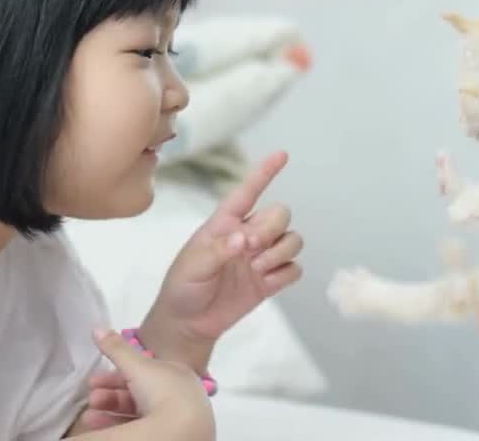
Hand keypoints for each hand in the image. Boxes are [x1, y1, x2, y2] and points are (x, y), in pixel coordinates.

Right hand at [77, 329, 212, 436]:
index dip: (114, 375)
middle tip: (89, 400)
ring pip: (137, 413)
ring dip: (110, 412)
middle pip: (137, 394)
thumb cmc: (164, 393)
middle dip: (109, 395)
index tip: (91, 381)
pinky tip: (100, 427)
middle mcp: (176, 395)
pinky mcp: (170, 434)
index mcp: (174, 374)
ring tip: (88, 417)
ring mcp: (174, 418)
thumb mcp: (139, 366)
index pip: (141, 372)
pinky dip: (120, 424)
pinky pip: (142, 428)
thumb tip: (96, 327)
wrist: (187, 430)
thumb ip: (117, 349)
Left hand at [145, 152, 303, 368]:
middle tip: (252, 248)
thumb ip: (220, 250)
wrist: (188, 324)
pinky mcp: (271, 280)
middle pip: (280, 214)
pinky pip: (295, 268)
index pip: (248, 192)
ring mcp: (262, 257)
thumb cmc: (183, 288)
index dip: (264, 172)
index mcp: (225, 224)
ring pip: (293, 239)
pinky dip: (286, 274)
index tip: (282, 155)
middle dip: (272, 228)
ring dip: (281, 252)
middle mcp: (248, 235)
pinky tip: (266, 282)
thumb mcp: (193, 266)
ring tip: (258, 269)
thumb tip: (246, 239)